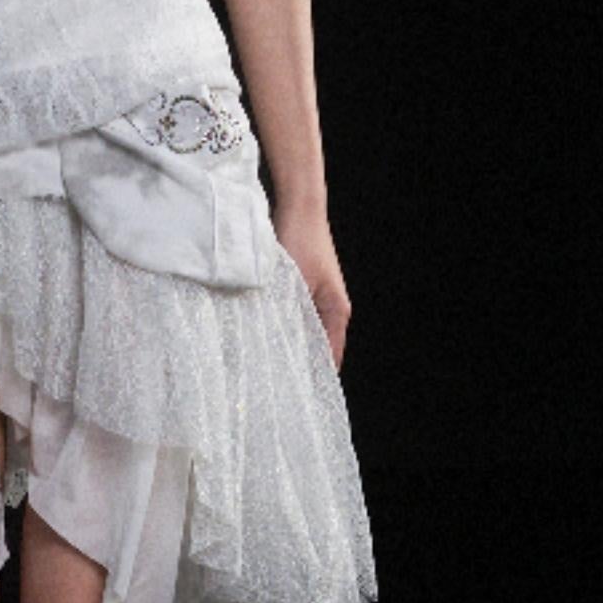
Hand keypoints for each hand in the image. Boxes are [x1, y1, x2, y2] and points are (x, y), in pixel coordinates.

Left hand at [272, 198, 350, 370]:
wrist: (299, 206)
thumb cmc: (299, 241)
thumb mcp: (291, 283)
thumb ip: (288, 316)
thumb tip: (277, 349)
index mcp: (337, 310)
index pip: (330, 356)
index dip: (313, 377)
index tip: (295, 396)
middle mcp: (333, 307)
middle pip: (318, 347)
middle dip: (300, 365)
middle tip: (275, 385)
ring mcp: (319, 298)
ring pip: (306, 333)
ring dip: (290, 345)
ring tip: (268, 366)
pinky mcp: (305, 289)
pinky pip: (297, 318)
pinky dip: (285, 327)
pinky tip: (266, 336)